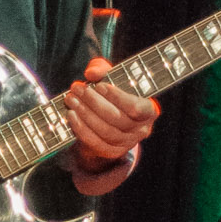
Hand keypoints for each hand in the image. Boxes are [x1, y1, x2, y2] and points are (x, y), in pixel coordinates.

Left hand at [62, 55, 157, 170]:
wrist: (108, 120)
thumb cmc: (113, 95)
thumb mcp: (111, 78)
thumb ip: (103, 69)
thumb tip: (92, 73)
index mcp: (149, 110)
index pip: (137, 108)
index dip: (118, 97)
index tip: (99, 85)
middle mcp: (141, 130)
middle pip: (117, 118)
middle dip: (94, 102)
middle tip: (77, 88)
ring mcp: (127, 143)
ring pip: (105, 131)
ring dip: (85, 114)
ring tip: (71, 99)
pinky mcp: (111, 151)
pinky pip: (95, 142)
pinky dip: (81, 128)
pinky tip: (71, 115)